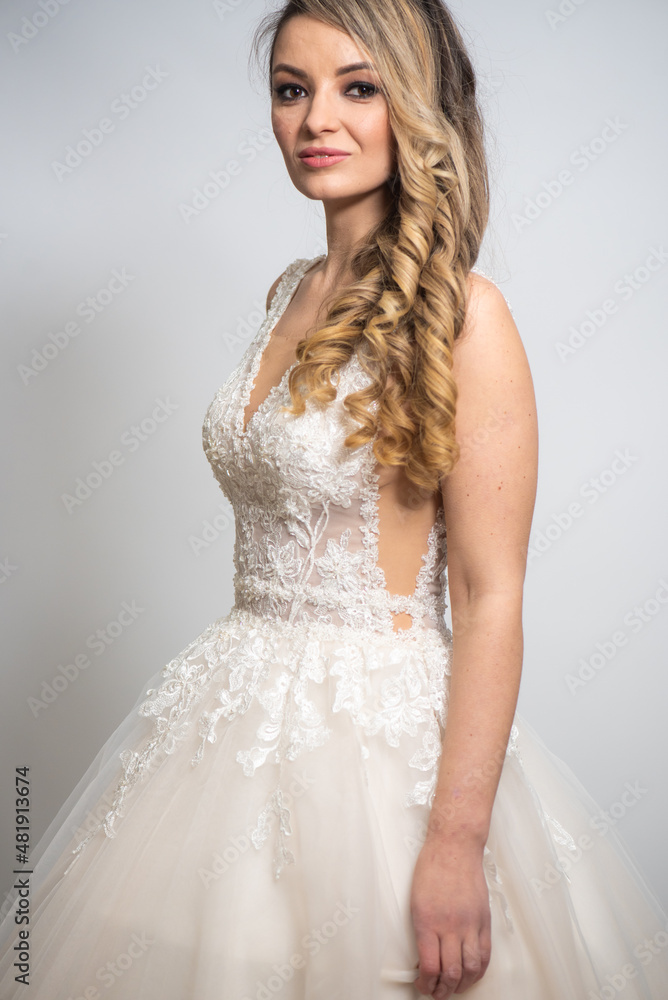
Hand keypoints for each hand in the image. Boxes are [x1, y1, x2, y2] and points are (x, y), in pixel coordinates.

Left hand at [410, 835, 491, 997]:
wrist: (454, 846)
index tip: (423, 984)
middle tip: (437, 992)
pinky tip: (472, 974)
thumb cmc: (432, 867)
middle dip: (443, 990)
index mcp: (427, 921)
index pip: (430, 966)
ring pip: (471, 968)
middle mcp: (450, 925)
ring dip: (462, 984)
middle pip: (451, 973)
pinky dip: (479, 970)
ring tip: (454, 987)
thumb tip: (426, 955)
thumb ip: (423, 930)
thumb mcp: (415, 901)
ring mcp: (470, 923)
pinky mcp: (484, 919)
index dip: (426, 984)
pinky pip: (485, 953)